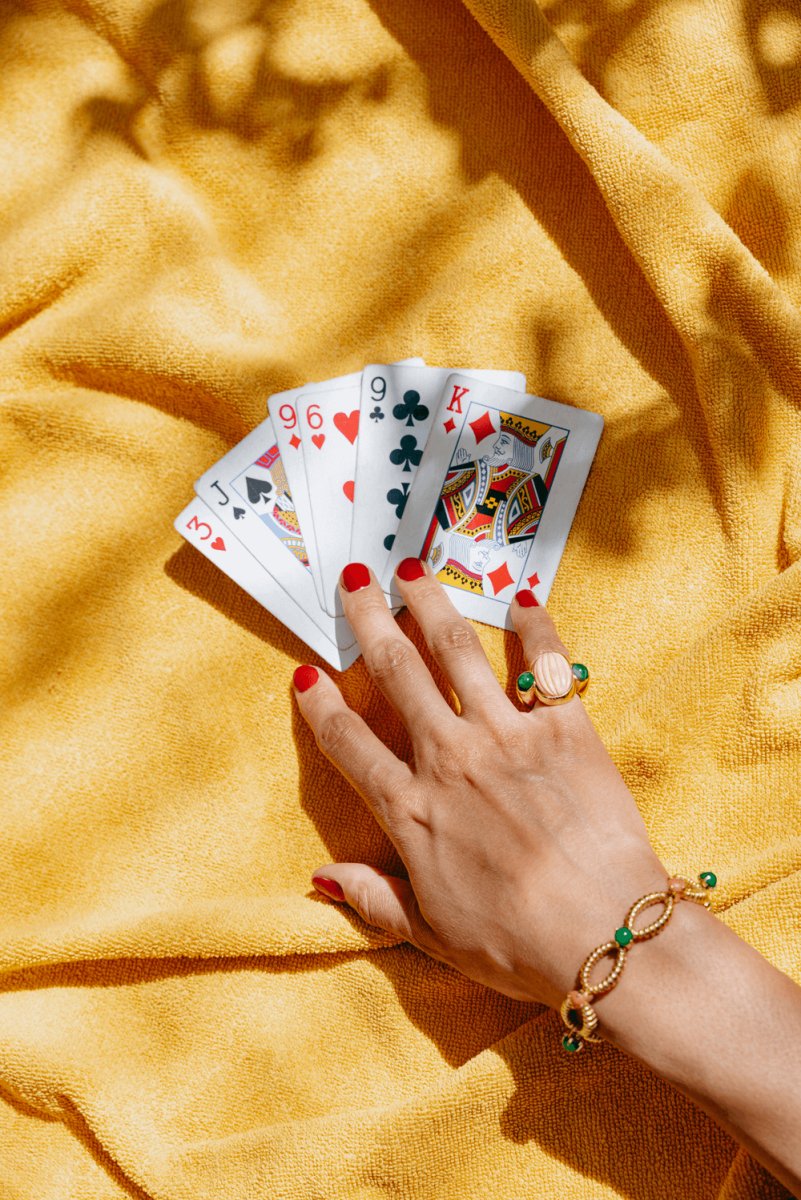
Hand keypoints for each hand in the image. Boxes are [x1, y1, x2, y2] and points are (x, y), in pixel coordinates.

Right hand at [294, 560, 667, 1010]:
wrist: (605, 933)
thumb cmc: (516, 945)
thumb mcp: (431, 933)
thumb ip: (373, 897)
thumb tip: (319, 878)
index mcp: (411, 810)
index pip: (350, 744)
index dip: (322, 706)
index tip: (306, 672)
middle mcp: (449, 758)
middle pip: (397, 674)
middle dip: (370, 621)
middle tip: (355, 581)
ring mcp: (507, 736)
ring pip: (457, 651)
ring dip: (430, 604)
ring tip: (413, 569)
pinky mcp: (565, 727)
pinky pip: (546, 662)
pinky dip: (535, 626)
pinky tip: (523, 598)